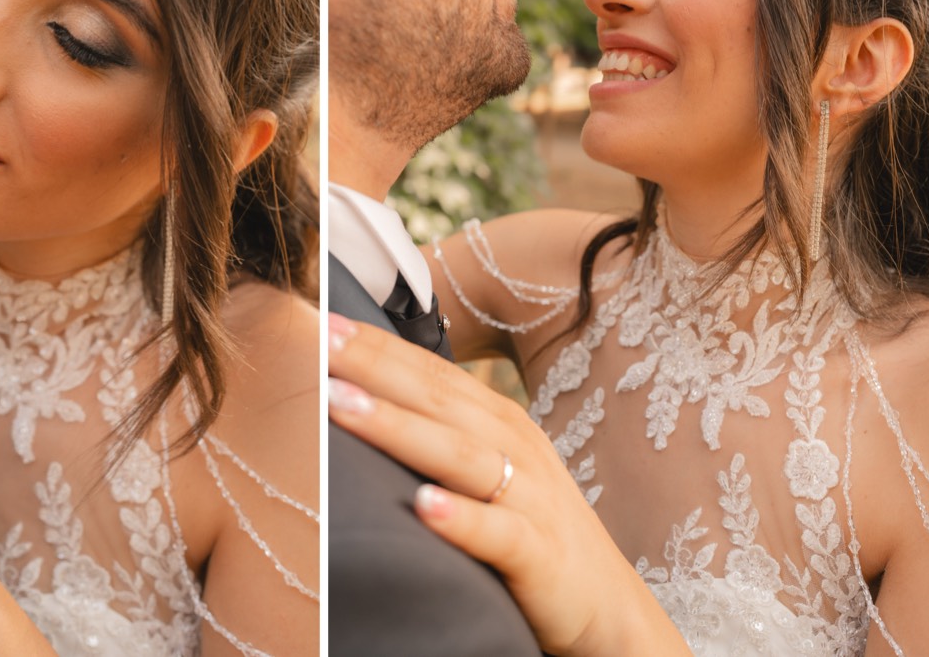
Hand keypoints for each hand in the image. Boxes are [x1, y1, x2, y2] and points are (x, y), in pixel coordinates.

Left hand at [326, 313, 690, 656]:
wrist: (608, 607)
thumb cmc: (530, 528)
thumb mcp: (491, 469)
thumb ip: (443, 432)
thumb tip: (367, 401)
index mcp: (499, 421)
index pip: (431, 372)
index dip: (379, 345)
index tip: (324, 321)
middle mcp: (515, 447)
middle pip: (438, 398)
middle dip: (376, 367)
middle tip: (320, 341)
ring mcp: (529, 498)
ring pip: (458, 455)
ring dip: (398, 427)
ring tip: (341, 405)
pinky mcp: (538, 554)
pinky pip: (498, 533)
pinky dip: (461, 519)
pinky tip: (421, 506)